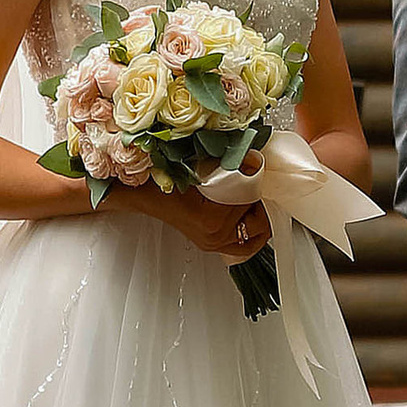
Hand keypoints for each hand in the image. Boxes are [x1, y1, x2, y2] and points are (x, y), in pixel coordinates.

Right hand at [126, 178, 273, 264]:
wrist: (146, 196)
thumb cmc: (164, 181)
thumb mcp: (199, 167)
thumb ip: (229, 164)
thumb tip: (254, 160)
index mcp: (211, 218)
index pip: (250, 198)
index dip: (255, 178)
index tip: (254, 166)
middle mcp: (214, 236)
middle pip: (258, 219)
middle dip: (260, 199)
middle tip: (257, 183)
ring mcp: (214, 244)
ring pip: (255, 234)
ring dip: (258, 216)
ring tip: (253, 199)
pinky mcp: (212, 246)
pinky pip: (244, 246)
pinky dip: (250, 232)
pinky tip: (248, 217)